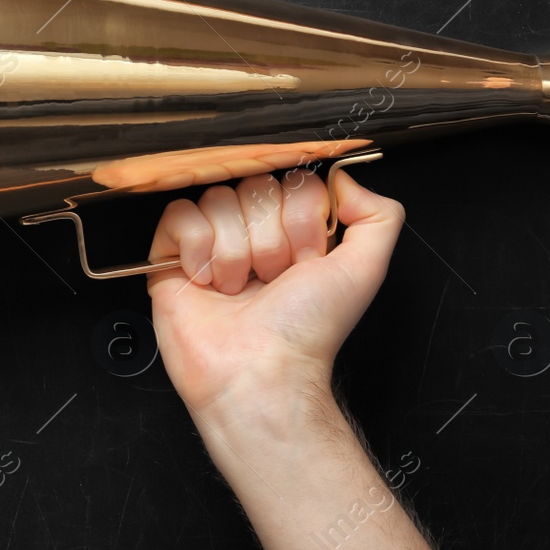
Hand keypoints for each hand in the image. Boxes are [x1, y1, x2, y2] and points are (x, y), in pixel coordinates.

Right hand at [146, 168, 403, 423]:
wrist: (259, 373)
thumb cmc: (306, 332)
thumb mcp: (364, 269)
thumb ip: (378, 215)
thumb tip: (344, 176)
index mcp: (294, 234)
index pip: (293, 181)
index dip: (301, 219)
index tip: (305, 262)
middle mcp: (252, 235)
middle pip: (254, 186)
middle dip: (268, 238)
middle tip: (270, 279)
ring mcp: (210, 244)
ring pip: (217, 199)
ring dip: (234, 250)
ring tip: (237, 288)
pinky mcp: (170, 257)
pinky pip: (179, 215)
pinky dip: (197, 248)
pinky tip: (206, 281)